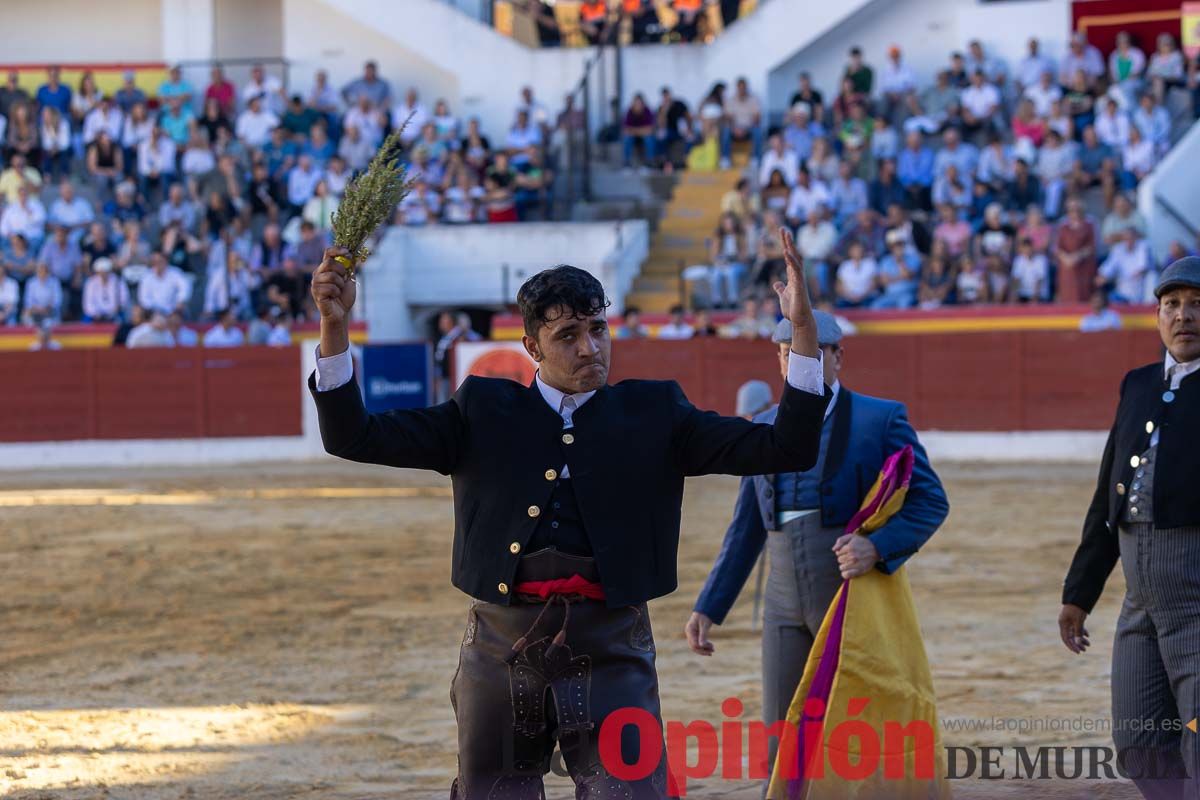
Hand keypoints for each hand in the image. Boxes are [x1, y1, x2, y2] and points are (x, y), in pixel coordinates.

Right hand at [311, 246, 355, 324]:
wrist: (341, 313)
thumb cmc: (344, 296)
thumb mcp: (350, 279)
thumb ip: (350, 267)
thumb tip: (352, 253)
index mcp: (326, 268)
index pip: (328, 252)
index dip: (338, 250)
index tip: (348, 252)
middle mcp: (318, 273)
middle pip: (329, 262)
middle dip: (341, 270)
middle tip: (344, 279)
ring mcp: (315, 283)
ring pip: (331, 276)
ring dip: (340, 284)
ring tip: (339, 290)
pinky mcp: (316, 293)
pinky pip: (330, 288)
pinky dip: (336, 292)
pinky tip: (334, 296)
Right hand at [684, 611, 714, 655]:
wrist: (704, 609)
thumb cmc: (704, 616)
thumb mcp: (705, 625)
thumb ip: (703, 635)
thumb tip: (702, 646)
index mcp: (689, 630)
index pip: (694, 644)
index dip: (702, 648)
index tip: (712, 647)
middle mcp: (689, 633)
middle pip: (693, 646)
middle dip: (703, 650)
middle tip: (712, 651)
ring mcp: (691, 634)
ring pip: (695, 646)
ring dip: (703, 649)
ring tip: (713, 650)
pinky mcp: (695, 635)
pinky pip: (697, 643)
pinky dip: (703, 646)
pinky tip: (710, 647)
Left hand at [773, 227, 817, 356]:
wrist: (800, 321)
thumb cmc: (793, 310)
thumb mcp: (783, 296)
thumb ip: (780, 289)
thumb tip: (776, 283)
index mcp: (793, 277)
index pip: (789, 258)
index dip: (786, 246)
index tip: (782, 235)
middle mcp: (798, 275)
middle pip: (793, 255)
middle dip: (788, 242)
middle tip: (783, 229)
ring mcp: (799, 279)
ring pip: (796, 259)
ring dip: (791, 246)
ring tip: (786, 234)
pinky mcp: (799, 285)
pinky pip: (796, 270)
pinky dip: (791, 260)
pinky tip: (786, 252)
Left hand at [833, 533, 878, 578]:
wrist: (877, 549)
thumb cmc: (863, 542)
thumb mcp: (851, 536)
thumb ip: (840, 540)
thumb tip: (833, 549)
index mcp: (849, 548)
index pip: (838, 553)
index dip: (842, 552)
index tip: (847, 551)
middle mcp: (852, 556)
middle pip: (840, 560)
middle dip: (843, 558)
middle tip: (850, 556)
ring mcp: (856, 564)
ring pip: (842, 568)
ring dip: (845, 565)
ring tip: (851, 562)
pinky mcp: (859, 571)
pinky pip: (846, 575)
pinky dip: (845, 573)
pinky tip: (849, 570)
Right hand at [1058, 604, 1089, 653]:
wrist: (1079, 597)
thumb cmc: (1077, 609)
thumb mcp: (1078, 621)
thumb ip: (1078, 632)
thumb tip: (1078, 644)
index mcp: (1063, 624)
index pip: (1066, 638)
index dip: (1071, 646)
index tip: (1078, 652)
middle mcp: (1065, 623)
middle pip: (1070, 636)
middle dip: (1077, 644)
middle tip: (1085, 650)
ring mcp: (1069, 621)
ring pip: (1075, 633)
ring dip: (1081, 638)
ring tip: (1088, 644)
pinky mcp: (1074, 618)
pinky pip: (1077, 627)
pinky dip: (1082, 632)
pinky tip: (1088, 635)